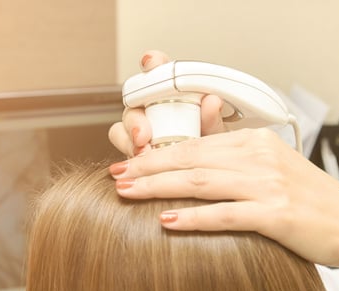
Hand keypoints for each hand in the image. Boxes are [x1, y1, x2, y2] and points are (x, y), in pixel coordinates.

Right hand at [108, 50, 227, 158]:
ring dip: (128, 139)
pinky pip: (123, 151)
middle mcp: (152, 111)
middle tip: (144, 132)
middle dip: (136, 117)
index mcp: (173, 96)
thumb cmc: (212, 154)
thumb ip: (213, 120)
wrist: (209, 180)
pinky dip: (130, 158)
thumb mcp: (217, 137)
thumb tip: (211, 101)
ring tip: (142, 151)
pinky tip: (140, 163)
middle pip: (133, 102)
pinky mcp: (132, 153)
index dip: (153, 64)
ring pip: (121, 129)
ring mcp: (140, 132)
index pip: (158, 72)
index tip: (152, 62)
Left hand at [108, 127, 338, 269]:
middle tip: (115, 177)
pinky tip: (166, 222)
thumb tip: (193, 154)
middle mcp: (259, 157)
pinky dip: (194, 218)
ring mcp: (268, 185)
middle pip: (190, 159)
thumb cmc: (307, 201)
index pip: (194, 145)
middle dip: (147, 168)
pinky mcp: (276, 214)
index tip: (125, 163)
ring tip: (127, 193)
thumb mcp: (271, 167)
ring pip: (201, 182)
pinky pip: (226, 214)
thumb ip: (233, 157)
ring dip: (159, 187)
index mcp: (255, 142)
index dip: (155, 154)